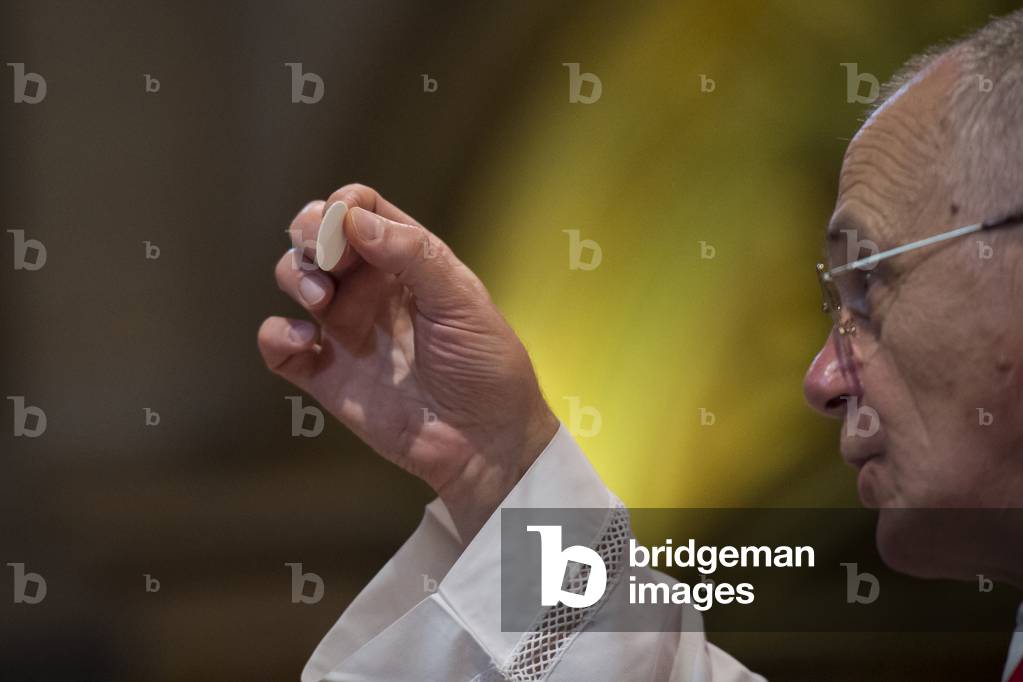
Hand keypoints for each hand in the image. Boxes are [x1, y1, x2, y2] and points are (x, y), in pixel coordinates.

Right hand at [258, 184, 558, 541]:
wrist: (484, 442)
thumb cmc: (486, 367)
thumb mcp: (462, 302)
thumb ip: (413, 255)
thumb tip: (355, 219)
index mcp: (407, 262)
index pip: (360, 209)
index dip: (343, 206)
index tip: (342, 225)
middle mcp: (371, 288)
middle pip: (316, 236)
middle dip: (308, 233)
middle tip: (323, 256)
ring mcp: (346, 329)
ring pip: (294, 279)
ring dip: (295, 275)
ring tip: (321, 299)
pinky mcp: (326, 373)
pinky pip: (279, 344)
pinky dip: (276, 334)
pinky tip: (307, 341)